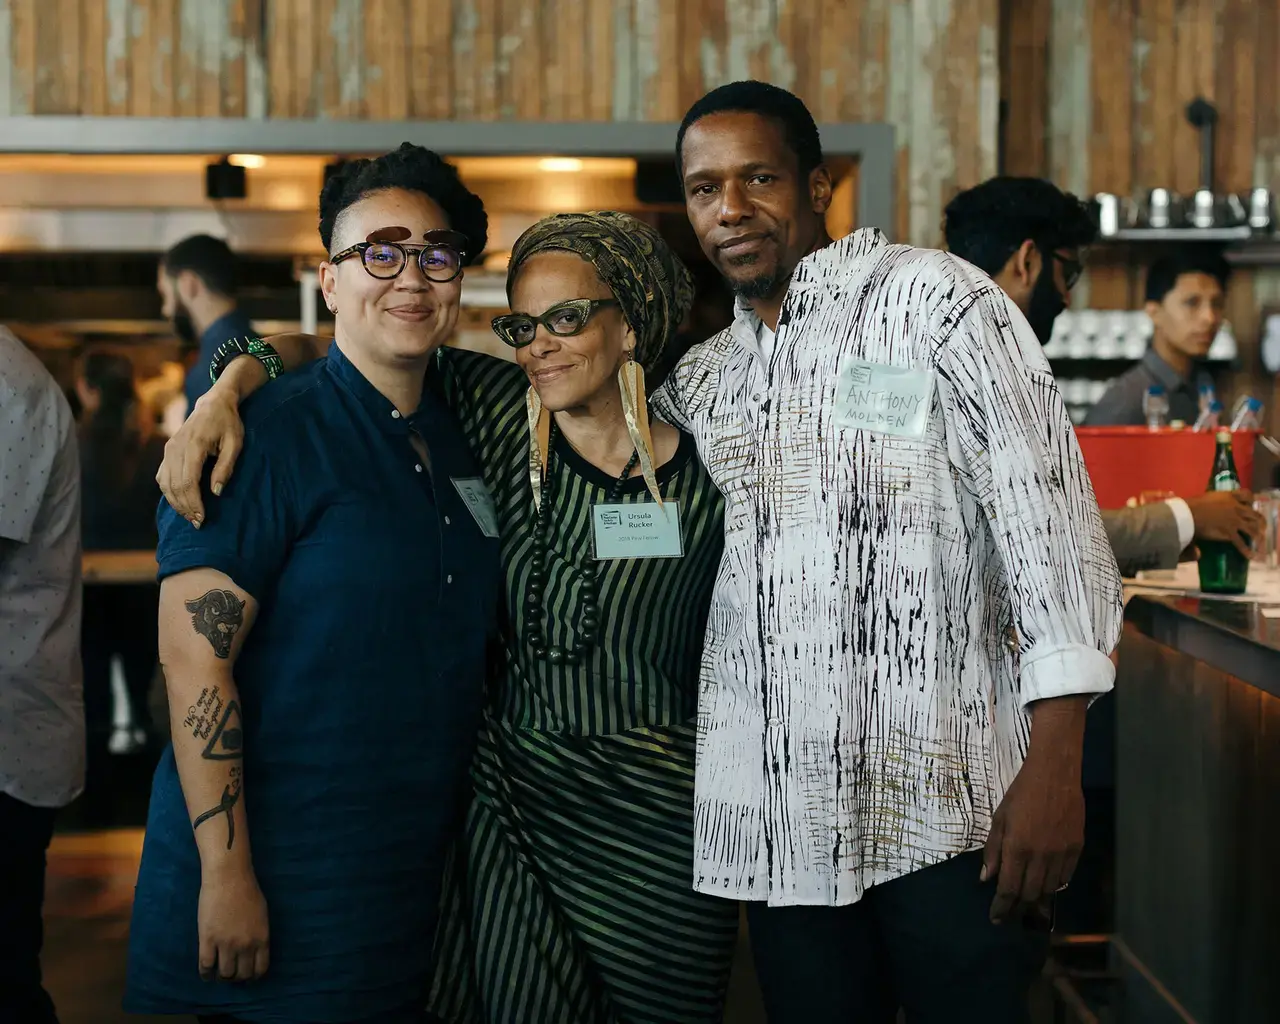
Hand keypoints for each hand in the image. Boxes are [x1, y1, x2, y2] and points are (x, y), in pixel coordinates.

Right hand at [156, 384, 247, 526]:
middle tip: (198, 523)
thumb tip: (216, 492)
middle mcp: (176, 447)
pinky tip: (180, 503)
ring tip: (190, 517)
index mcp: (193, 445)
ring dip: (176, 503)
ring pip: (165, 483)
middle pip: (175, 485)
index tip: (202, 519)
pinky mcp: (167, 451)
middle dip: (186, 507)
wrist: (213, 404)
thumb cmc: (228, 424)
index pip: (188, 481)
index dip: (194, 503)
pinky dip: (169, 492)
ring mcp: (168, 449)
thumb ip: (226, 467)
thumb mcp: (235, 444)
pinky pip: (162, 477)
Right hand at [197, 868, 269, 981]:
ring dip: (222, 977)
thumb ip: (259, 934)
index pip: (260, 969)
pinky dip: (205, 974)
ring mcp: (226, 944)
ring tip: (218, 974)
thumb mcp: (262, 915)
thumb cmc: (247, 890)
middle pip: (242, 974)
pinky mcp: (208, 940)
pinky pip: (206, 966)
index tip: (248, 977)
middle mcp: (246, 945)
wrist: (228, 877)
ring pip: (224, 974)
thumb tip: (255, 949)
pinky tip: (206, 973)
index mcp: (262, 938)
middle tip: (232, 975)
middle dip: (237, 978)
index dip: (253, 976)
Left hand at [982, 747, 1083, 924]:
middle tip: (1011, 916)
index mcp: (1017, 848)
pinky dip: (1055, 886)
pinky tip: (1047, 887)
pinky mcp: (1076, 849)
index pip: (1008, 888)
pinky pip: (1065, 877)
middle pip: (1029, 894)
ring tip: (1028, 908)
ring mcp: (1061, 854)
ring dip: (1037, 901)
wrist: (1055, 775)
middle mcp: (1040, 856)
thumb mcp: (999, 819)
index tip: (996, 918)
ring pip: (1049, 890)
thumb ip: (993, 850)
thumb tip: (986, 878)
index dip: (1002, 907)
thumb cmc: (1021, 794)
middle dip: (1018, 909)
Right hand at [1185, 490, 1265, 558]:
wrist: (1188, 514)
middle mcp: (1236, 507)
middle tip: (1258, 526)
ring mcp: (1234, 520)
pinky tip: (1250, 555)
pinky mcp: (1230, 532)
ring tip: (1259, 542)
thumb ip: (1213, 500)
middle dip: (1258, 520)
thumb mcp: (1207, 497)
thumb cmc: (1191, 504)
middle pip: (1254, 513)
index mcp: (1229, 496)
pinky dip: (1246, 549)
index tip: (1248, 504)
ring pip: (1252, 528)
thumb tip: (1205, 509)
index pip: (1247, 495)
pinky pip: (1241, 542)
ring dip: (1256, 535)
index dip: (1250, 500)